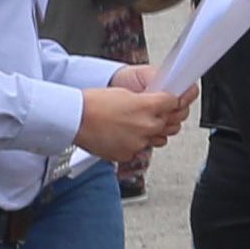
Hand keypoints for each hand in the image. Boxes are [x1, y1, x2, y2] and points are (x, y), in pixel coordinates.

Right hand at [71, 81, 190, 167]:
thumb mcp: (125, 93)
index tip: (170, 102)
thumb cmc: (94, 104)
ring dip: (150, 133)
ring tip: (133, 126)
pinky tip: (122, 135)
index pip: (175, 103)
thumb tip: (156, 103)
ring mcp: (138, 143)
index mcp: (147, 106)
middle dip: (162, 118)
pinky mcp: (128, 155)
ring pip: (157, 139)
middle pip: (169, 123)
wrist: (75, 119)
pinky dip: (134, 143)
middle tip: (149, 113)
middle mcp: (146, 126)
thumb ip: (146, 100)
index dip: (172, 101)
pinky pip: (139, 150)